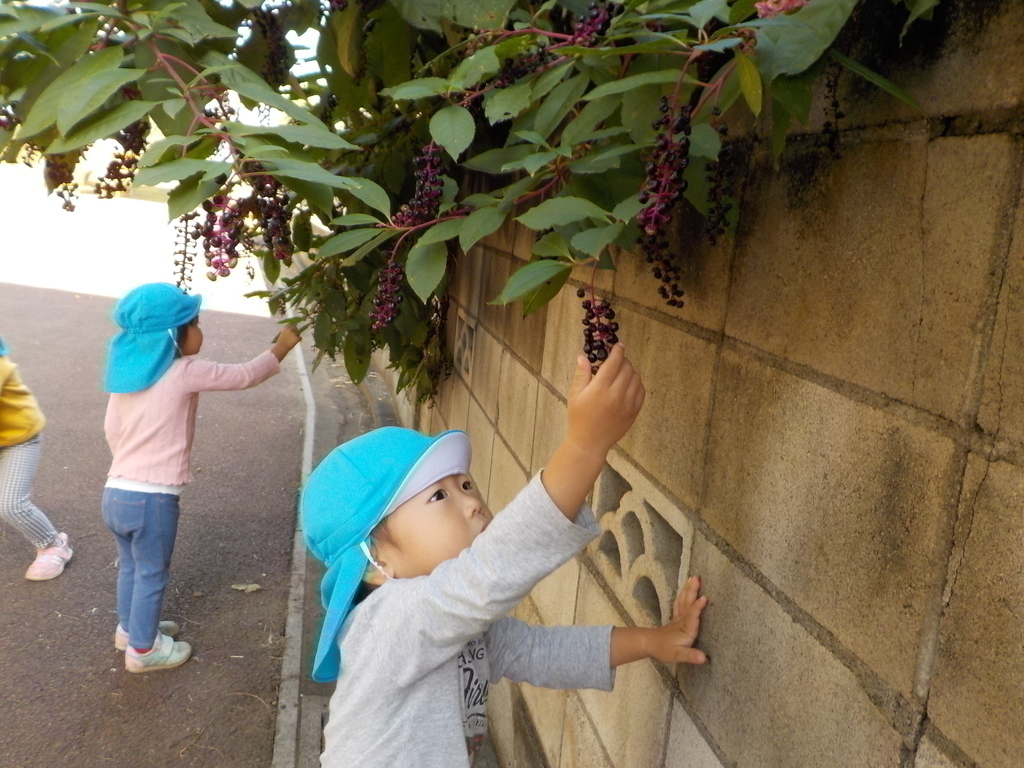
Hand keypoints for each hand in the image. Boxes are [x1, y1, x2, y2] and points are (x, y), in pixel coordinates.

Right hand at [275, 325, 300, 348]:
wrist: (282, 347)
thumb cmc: (281, 341)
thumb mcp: (282, 333)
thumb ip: (287, 330)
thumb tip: (291, 328)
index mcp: (286, 328)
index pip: (291, 325)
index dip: (292, 328)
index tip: (292, 331)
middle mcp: (290, 330)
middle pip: (296, 328)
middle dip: (295, 331)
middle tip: (294, 336)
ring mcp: (294, 334)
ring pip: (298, 333)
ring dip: (297, 336)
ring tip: (293, 339)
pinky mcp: (297, 338)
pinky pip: (300, 338)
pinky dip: (298, 340)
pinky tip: (295, 342)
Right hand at [565, 343, 644, 457]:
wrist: (590, 442)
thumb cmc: (579, 418)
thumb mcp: (575, 395)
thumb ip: (582, 374)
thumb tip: (583, 357)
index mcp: (600, 388)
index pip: (614, 363)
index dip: (618, 351)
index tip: (619, 345)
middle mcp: (616, 394)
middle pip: (627, 368)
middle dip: (622, 360)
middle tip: (616, 362)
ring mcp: (628, 403)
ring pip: (636, 378)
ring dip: (630, 372)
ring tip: (621, 374)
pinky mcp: (634, 411)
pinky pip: (641, 391)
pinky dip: (636, 384)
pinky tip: (628, 385)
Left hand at [647, 576, 707, 664]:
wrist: (648, 644)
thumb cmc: (664, 650)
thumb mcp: (678, 656)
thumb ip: (690, 656)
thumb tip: (704, 658)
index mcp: (686, 630)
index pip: (692, 616)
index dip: (698, 607)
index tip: (704, 597)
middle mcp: (682, 621)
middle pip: (688, 603)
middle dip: (692, 590)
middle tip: (697, 577)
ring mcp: (678, 618)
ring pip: (684, 601)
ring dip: (688, 589)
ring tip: (693, 578)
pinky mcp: (676, 618)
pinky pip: (680, 603)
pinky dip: (683, 595)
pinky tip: (685, 590)